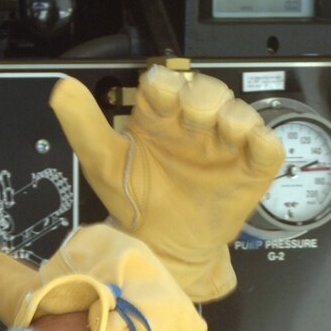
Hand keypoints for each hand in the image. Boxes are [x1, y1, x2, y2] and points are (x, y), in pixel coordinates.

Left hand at [49, 66, 284, 301]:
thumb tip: (62, 89)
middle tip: (192, 119)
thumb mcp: (104, 163)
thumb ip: (83, 125)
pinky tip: (248, 149)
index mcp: (160, 116)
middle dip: (203, 98)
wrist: (163, 247)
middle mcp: (195, 125)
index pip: (168, 82)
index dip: (166, 84)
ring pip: (241, 112)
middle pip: (209, 90)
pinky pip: (269, 146)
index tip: (160, 99)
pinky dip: (263, 141)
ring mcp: (226, 145)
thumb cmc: (135, 201)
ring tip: (221, 136)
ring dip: (233, 117)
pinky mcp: (251, 168)